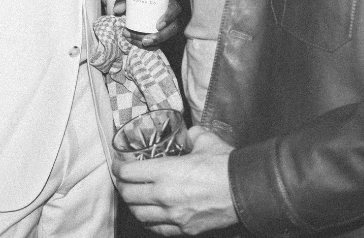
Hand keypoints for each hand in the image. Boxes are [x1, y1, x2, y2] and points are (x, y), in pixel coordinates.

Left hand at [112, 0, 183, 48]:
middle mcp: (171, 15)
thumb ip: (123, 0)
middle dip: (160, 36)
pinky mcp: (163, 34)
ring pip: (167, 37)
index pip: (175, 8)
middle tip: (146, 40)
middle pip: (174, 28)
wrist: (136, 6)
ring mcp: (168, 26)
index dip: (169, 17)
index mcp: (167, 2)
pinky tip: (135, 42)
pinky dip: (148, 45)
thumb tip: (118, 10)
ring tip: (141, 43)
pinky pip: (159, 42)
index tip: (158, 25)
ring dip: (154, 42)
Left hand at [113, 125, 237, 234]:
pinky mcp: (184, 229)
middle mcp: (164, 195)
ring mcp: (173, 215)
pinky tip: (149, 214)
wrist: (245, 190)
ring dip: (133, 205)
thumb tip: (187, 135)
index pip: (128, 173)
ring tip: (134, 198)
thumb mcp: (205, 141)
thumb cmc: (225, 165)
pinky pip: (157, 228)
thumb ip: (190, 136)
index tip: (118, 164)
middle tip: (124, 180)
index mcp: (165, 171)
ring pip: (139, 214)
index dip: (118, 168)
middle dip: (123, 186)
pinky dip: (149, 221)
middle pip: (129, 195)